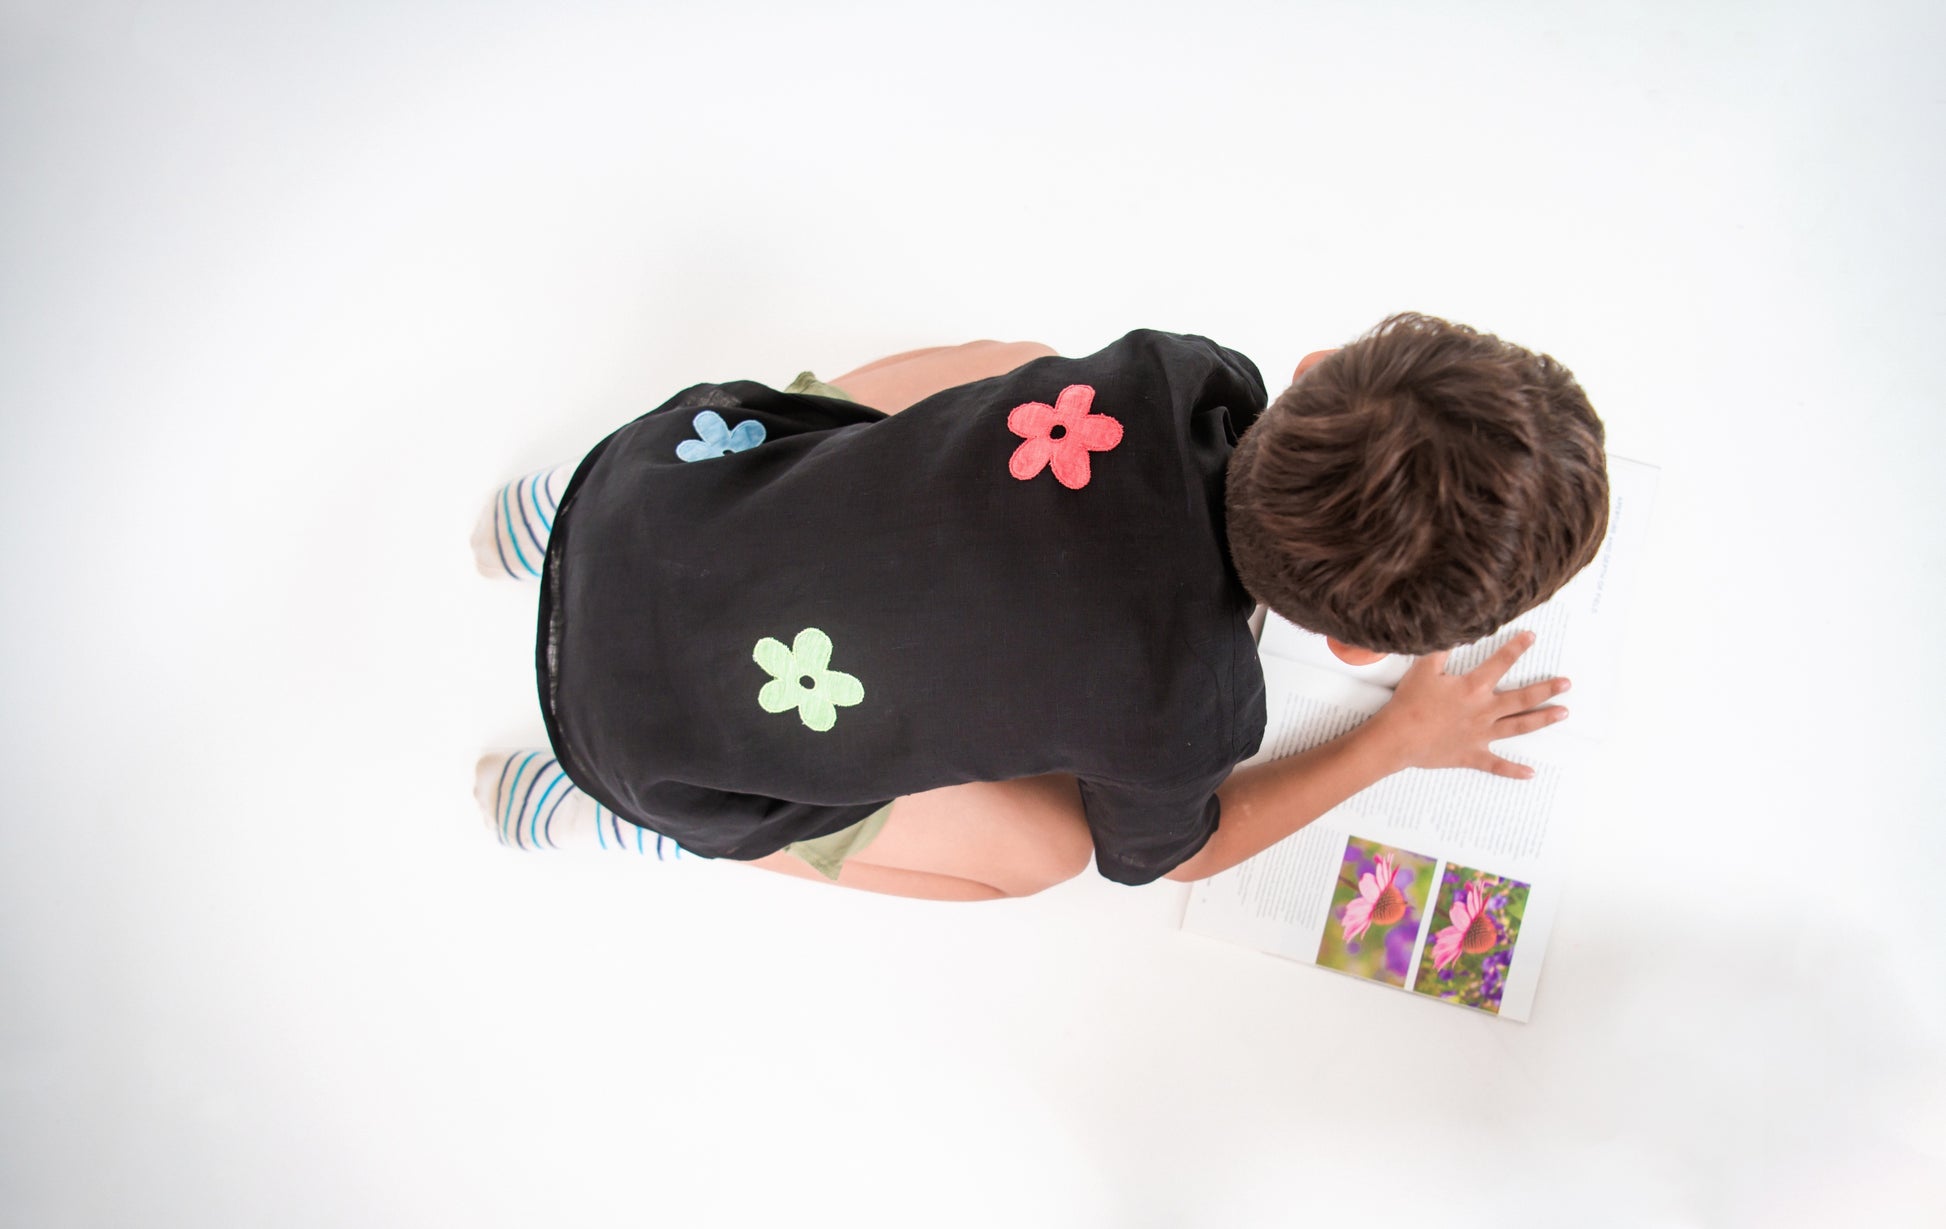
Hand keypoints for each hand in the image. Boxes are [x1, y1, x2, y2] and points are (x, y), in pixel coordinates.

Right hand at [1368, 632, 1569, 779]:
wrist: (1397, 738)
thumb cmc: (1409, 703)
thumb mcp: (1423, 668)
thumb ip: (1441, 649)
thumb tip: (1452, 631)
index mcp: (1473, 688)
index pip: (1501, 663)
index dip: (1517, 648)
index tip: (1532, 638)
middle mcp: (1484, 710)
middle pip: (1522, 698)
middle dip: (1547, 689)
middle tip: (1567, 683)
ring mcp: (1481, 734)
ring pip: (1519, 726)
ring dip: (1542, 719)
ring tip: (1563, 713)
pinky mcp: (1472, 754)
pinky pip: (1497, 764)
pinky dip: (1513, 770)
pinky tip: (1530, 773)